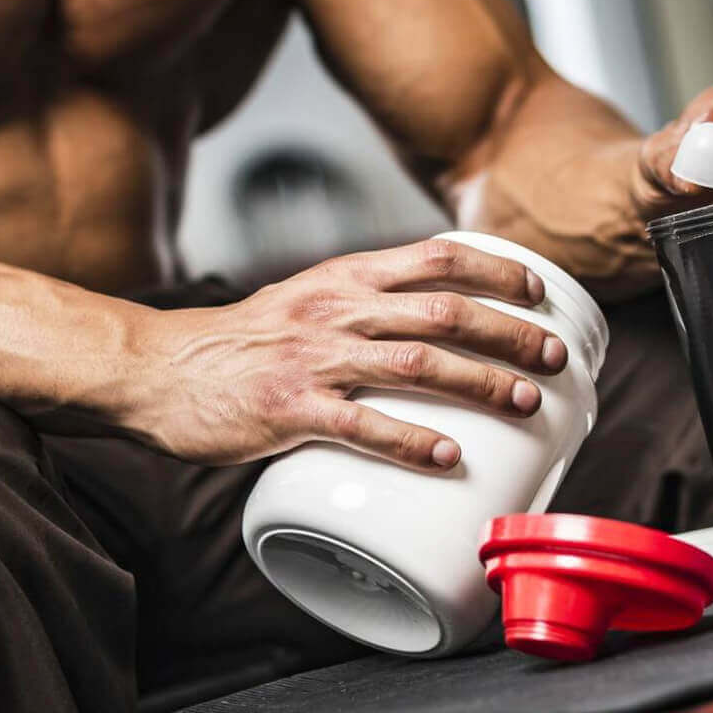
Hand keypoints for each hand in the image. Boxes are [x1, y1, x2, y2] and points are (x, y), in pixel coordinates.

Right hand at [126, 239, 569, 470]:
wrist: (158, 369)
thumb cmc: (239, 342)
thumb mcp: (305, 299)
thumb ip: (362, 306)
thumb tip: (434, 329)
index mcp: (344, 276)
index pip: (437, 256)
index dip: (498, 270)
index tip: (539, 292)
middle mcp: (336, 308)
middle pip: (444, 311)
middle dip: (510, 334)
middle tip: (554, 357)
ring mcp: (313, 358)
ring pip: (417, 364)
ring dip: (481, 383)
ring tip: (525, 403)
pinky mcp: (288, 409)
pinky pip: (361, 425)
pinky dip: (412, 441)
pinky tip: (449, 456)